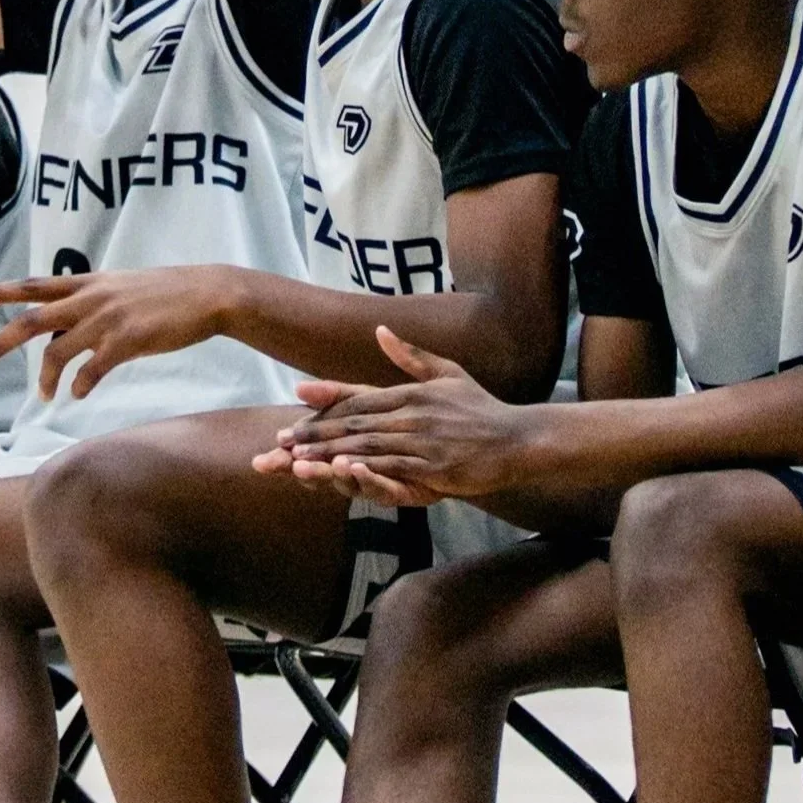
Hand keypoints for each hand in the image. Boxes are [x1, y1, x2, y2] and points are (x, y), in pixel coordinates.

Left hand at [0, 266, 237, 400]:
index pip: (33, 286)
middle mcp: (90, 299)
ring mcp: (107, 319)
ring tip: (46, 396)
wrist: (208, 293)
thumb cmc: (164, 294)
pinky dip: (80, 384)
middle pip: (30, 321)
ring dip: (45, 378)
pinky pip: (91, 369)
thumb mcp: (119, 289)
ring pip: (57, 350)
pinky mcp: (127, 340)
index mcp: (87, 284)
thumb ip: (88, 304)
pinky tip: (78, 394)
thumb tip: (63, 328)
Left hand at [257, 327, 531, 504]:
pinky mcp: (435, 467)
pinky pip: (393, 467)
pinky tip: (342, 472)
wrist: (519, 438)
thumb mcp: (447, 373)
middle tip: (282, 442)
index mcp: (412, 393)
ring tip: (299, 460)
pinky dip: (365, 469)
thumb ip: (411, 356)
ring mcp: (424, 441)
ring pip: (368, 446)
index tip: (294, 416)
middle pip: (355, 424)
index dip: (323, 411)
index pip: (358, 401)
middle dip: (316, 435)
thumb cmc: (481, 407)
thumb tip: (381, 330)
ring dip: (330, 454)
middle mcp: (414, 414)